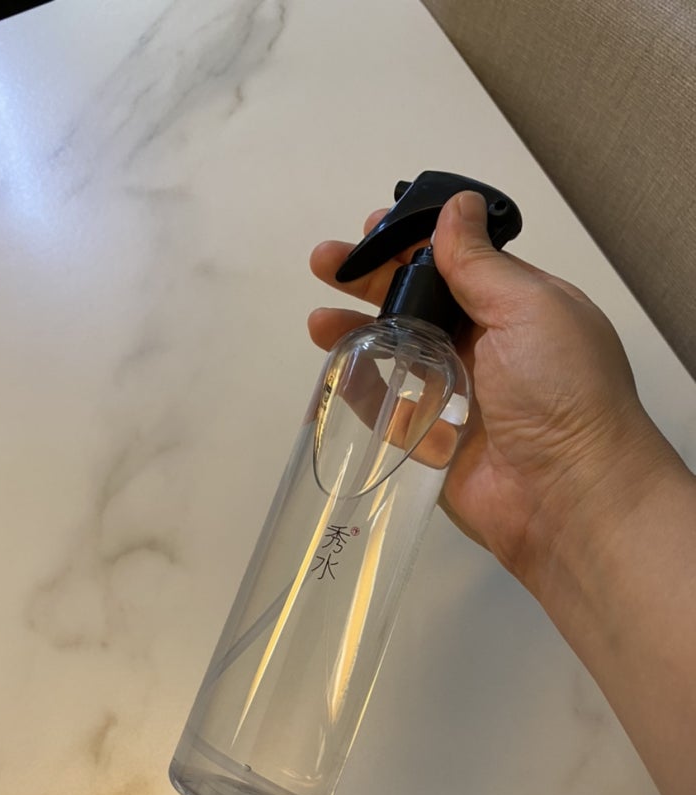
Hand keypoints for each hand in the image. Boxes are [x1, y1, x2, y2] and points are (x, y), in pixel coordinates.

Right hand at [309, 191, 674, 592]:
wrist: (568, 495)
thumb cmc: (559, 389)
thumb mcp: (529, 308)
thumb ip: (482, 264)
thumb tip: (457, 205)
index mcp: (517, 308)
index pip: (457, 264)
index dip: (414, 243)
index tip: (374, 227)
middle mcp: (488, 347)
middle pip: (419, 304)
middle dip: (371, 280)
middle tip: (326, 262)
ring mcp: (459, 396)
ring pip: (399, 354)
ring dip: (358, 331)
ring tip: (319, 319)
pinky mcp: (435, 441)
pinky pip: (391, 409)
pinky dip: (364, 389)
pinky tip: (337, 367)